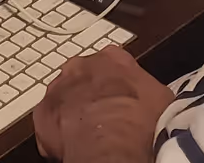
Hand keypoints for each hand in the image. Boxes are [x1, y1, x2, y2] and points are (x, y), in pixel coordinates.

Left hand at [33, 45, 173, 162]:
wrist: (112, 142)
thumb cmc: (141, 120)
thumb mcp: (160, 97)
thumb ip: (148, 89)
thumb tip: (151, 100)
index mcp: (112, 58)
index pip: (111, 62)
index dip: (115, 81)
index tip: (120, 95)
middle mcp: (81, 66)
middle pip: (82, 76)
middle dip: (89, 92)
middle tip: (102, 114)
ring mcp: (58, 88)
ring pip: (62, 97)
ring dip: (71, 111)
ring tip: (86, 133)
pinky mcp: (42, 113)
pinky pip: (48, 122)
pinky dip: (57, 133)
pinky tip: (71, 144)